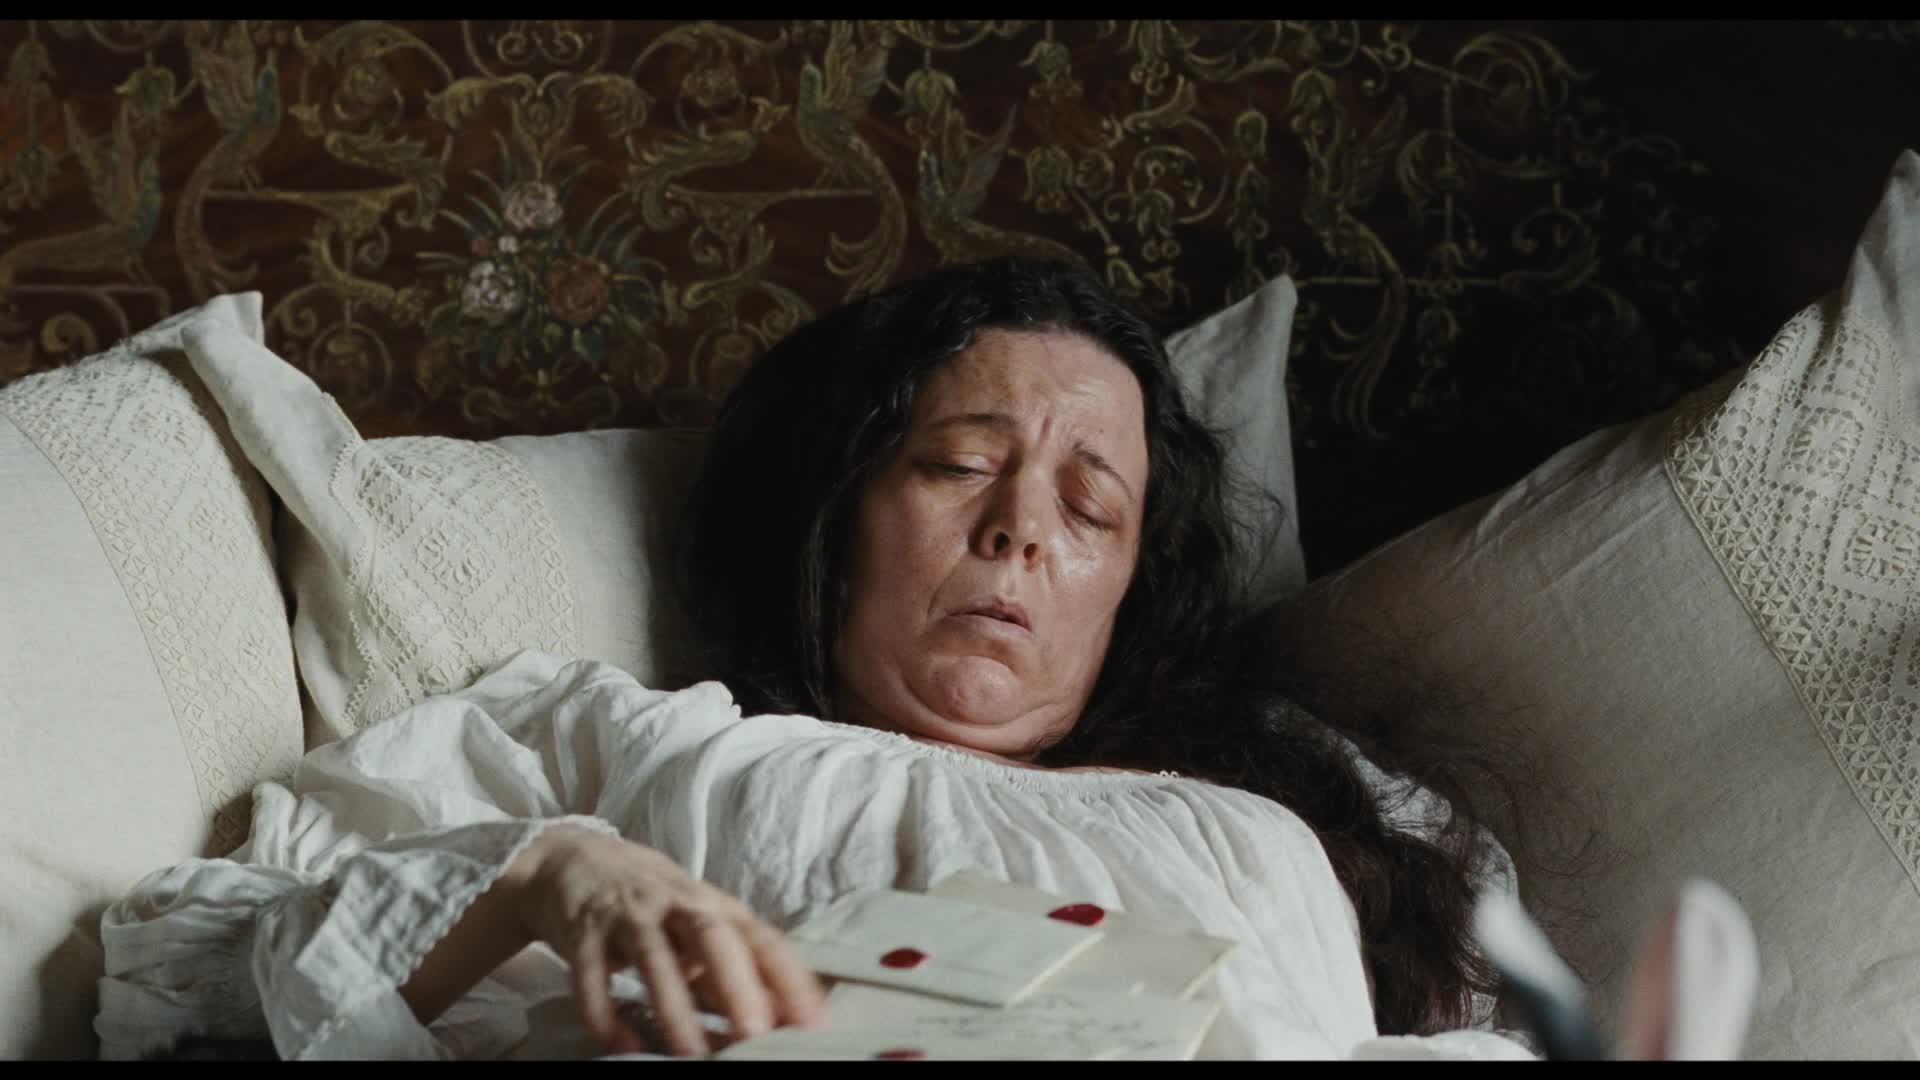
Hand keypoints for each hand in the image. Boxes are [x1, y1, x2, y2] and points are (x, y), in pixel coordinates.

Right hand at [517, 825, 827, 1056]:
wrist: (572, 859)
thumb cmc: (650, 903)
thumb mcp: (695, 929)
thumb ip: (730, 970)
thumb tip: (778, 1015)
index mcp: (715, 907)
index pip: (763, 940)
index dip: (791, 980)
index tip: (815, 1021)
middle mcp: (676, 905)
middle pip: (714, 938)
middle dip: (737, 985)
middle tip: (755, 1033)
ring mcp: (629, 914)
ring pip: (655, 956)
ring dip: (674, 1005)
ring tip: (690, 1052)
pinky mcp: (584, 930)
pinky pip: (592, 972)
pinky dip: (604, 1010)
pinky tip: (619, 1046)